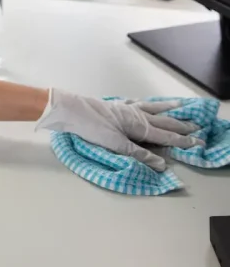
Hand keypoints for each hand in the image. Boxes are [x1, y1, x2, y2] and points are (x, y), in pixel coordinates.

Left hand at [36, 89, 203, 170]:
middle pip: (162, 121)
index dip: (182, 141)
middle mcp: (135, 114)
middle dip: (180, 125)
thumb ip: (139, 153)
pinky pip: (137, 102)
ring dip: (166, 108)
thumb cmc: (91, 127)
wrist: (69, 109)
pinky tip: (145, 102)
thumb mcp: (116, 145)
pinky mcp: (114, 105)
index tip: (197, 143)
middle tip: (197, 126)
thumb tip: (162, 164)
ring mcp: (125, 107)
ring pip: (151, 108)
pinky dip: (146, 103)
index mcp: (138, 125)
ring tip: (180, 105)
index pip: (165, 136)